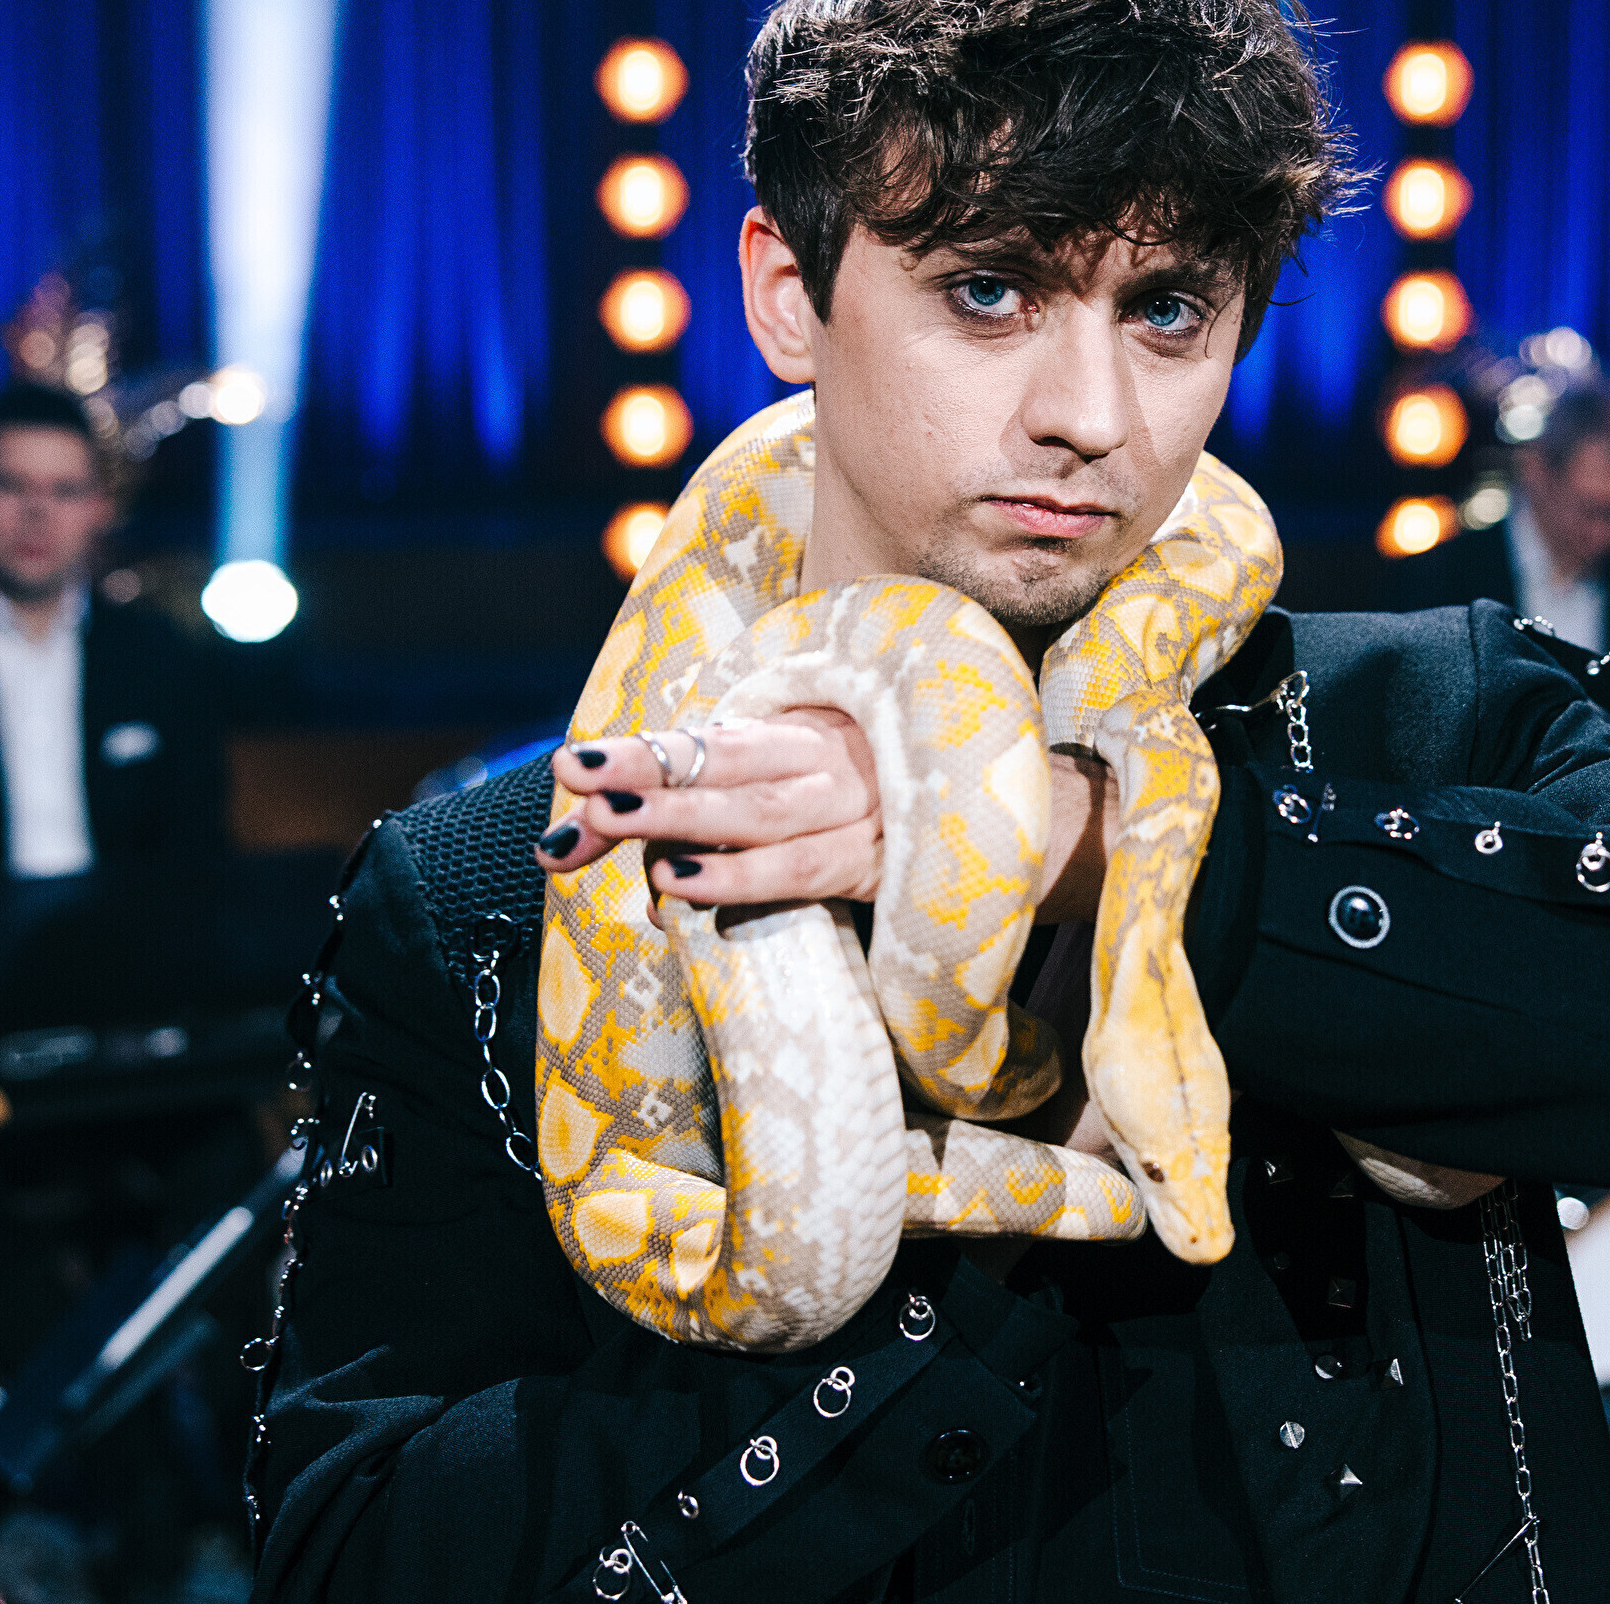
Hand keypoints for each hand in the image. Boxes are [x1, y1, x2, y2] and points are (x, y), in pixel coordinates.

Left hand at [541, 717, 1113, 919]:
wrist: (1039, 824)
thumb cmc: (911, 799)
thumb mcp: (835, 770)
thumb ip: (757, 785)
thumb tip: (658, 832)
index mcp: (815, 725)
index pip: (713, 742)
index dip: (643, 755)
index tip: (570, 767)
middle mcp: (834, 756)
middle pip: (721, 765)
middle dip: (642, 776)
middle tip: (573, 778)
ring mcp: (862, 805)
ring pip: (753, 810)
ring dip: (676, 818)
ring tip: (606, 823)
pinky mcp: (887, 858)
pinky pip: (803, 869)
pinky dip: (739, 876)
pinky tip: (680, 884)